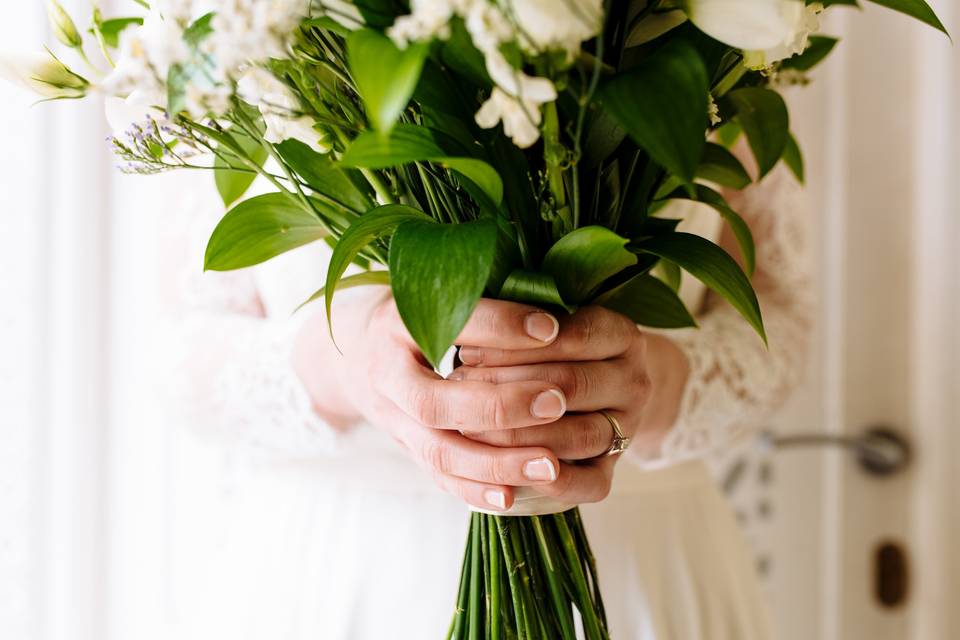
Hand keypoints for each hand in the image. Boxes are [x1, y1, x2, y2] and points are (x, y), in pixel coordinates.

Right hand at [294, 290, 571, 511]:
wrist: (355, 352)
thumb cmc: (413, 312)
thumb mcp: (434, 290)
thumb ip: (481, 296)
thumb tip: (553, 304)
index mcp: (395, 321)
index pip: (447, 324)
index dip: (499, 327)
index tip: (550, 327)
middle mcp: (386, 374)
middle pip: (433, 403)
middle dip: (498, 406)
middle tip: (556, 401)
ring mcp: (392, 419)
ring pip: (438, 451)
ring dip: (496, 463)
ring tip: (550, 464)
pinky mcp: (406, 448)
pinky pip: (438, 477)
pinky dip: (475, 491)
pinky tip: (513, 497)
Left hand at [450, 305, 689, 505]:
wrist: (583, 392)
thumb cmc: (539, 347)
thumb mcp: (533, 322)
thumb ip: (513, 317)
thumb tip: (467, 321)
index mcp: (620, 334)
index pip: (575, 335)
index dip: (518, 344)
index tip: (468, 349)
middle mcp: (632, 381)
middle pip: (571, 385)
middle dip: (508, 388)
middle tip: (457, 388)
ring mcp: (626, 428)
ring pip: (579, 436)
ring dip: (520, 436)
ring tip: (467, 428)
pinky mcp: (609, 470)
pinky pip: (589, 485)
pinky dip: (550, 483)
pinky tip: (507, 476)